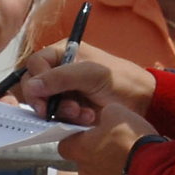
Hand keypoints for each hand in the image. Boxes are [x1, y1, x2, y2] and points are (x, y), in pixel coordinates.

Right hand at [21, 45, 155, 119]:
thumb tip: (31, 86)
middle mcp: (60, 71)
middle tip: (63, 110)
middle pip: (34, 86)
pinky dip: (68, 120)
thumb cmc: (120, 80)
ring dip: (61, 112)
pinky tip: (86, 119)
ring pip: (44, 104)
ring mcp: (64, 91)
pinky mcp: (69, 109)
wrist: (143, 102)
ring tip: (82, 114)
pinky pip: (56, 117)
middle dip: (47, 100)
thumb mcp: (91, 74)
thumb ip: (60, 78)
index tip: (44, 95)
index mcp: (63, 53)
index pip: (35, 64)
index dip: (36, 80)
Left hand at [58, 101, 156, 174]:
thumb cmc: (129, 138)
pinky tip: (133, 156)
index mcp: (78, 150)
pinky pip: (113, 174)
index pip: (63, 144)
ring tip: (123, 146)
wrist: (152, 166)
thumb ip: (102, 113)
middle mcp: (85, 169)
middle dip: (91, 146)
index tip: (85, 127)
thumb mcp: (114, 111)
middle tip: (107, 135)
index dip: (73, 135)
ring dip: (106, 157)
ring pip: (97, 167)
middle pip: (81, 157)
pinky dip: (119, 166)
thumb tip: (103, 116)